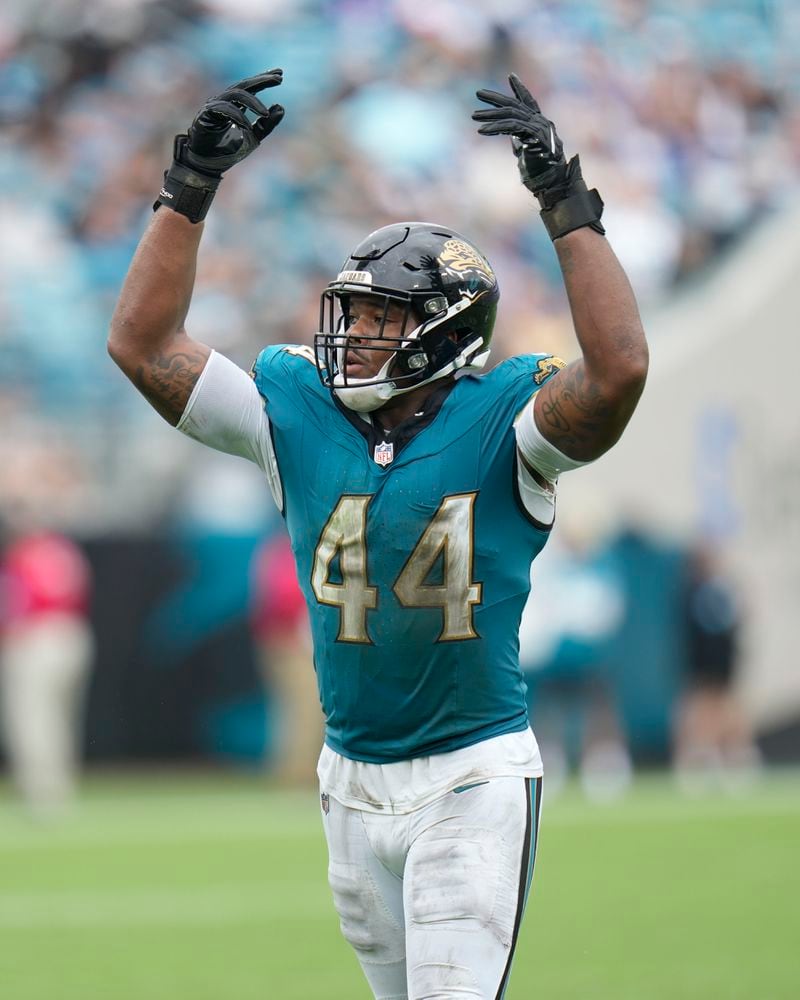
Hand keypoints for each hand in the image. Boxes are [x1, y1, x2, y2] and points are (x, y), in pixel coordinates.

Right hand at [155, 69, 283, 222]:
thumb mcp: (253, 138)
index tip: (280, 74)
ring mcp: (213, 107)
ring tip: (265, 113)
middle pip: (243, 85)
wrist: (208, 166)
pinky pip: (221, 109)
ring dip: (251, 102)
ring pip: (233, 95)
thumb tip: (281, 107)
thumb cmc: (228, 151)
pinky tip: (247, 125)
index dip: (264, 80)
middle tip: (278, 79)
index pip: (250, 88)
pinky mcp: (205, 116)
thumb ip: (266, 125)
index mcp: (234, 105)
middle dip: (261, 81)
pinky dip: (236, 115)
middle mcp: (223, 102)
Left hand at [472, 73, 566, 196]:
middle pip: (515, 105)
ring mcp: (538, 127)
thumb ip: (521, 140)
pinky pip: (511, 127)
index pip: (528, 101)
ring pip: (510, 114)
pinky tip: (482, 130)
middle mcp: (540, 122)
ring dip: (490, 115)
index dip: (519, 89)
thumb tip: (513, 137)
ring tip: (474, 116)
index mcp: (539, 124)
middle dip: (496, 98)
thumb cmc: (539, 171)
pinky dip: (495, 128)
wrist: (551, 182)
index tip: (511, 76)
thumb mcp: (526, 152)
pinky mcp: (534, 135)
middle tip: (478, 93)